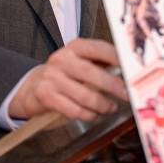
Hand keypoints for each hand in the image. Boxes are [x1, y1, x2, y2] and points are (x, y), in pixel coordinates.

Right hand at [8, 39, 128, 120]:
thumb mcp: (80, 61)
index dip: (116, 57)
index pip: (98, 48)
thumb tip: (129, 71)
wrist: (33, 86)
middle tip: (127, 95)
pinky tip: (94, 115)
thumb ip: (102, 63)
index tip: (131, 68)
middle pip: (92, 73)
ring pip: (84, 95)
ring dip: (102, 105)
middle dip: (113, 86)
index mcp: (75, 47)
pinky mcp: (46, 96)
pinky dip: (88, 115)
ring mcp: (52, 77)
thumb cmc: (65, 73)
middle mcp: (62, 59)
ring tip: (111, 108)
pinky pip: (73, 109)